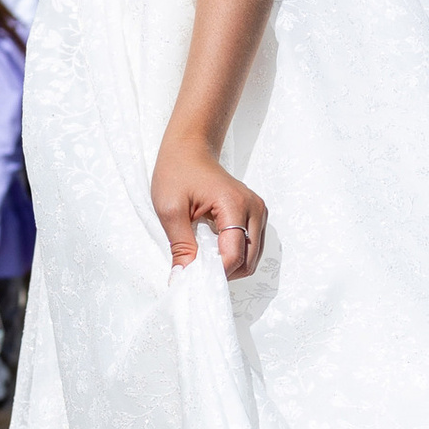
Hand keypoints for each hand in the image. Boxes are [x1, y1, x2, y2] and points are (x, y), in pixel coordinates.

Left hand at [151, 123, 265, 279]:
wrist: (189, 150)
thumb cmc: (177, 173)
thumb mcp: (170, 210)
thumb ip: (180, 246)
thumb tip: (182, 278)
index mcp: (234, 205)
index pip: (234, 255)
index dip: (214, 273)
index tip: (191, 278)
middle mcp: (254, 209)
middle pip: (248, 261)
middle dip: (223, 273)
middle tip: (195, 272)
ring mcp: (258, 211)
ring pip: (251, 258)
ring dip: (229, 267)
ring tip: (202, 261)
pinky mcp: (255, 215)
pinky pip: (250, 247)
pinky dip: (233, 257)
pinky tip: (211, 251)